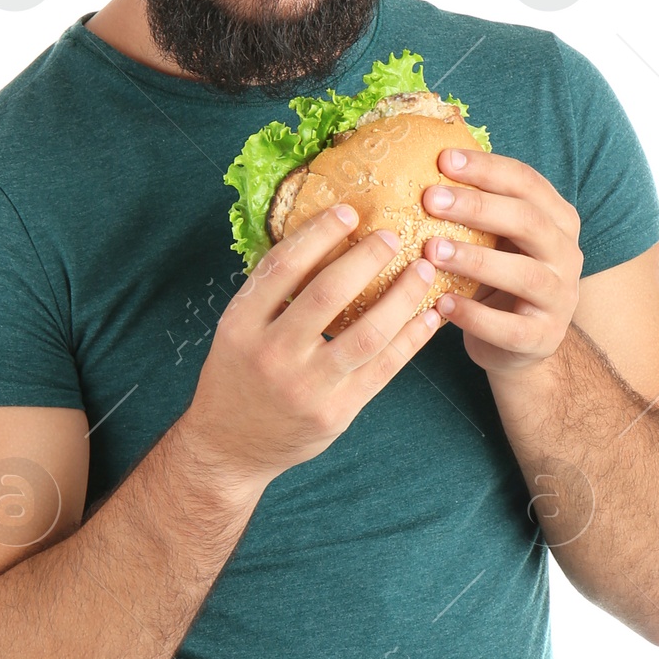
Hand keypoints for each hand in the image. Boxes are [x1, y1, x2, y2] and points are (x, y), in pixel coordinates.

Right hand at [183, 205, 444, 491]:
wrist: (229, 446)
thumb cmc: (237, 376)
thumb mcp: (236, 330)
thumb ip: (270, 293)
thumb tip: (321, 238)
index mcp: (241, 324)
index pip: (282, 267)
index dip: (318, 235)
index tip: (347, 212)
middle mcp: (272, 353)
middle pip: (327, 294)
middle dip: (366, 258)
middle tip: (392, 236)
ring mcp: (307, 386)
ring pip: (367, 333)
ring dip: (402, 296)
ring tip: (423, 270)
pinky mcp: (336, 412)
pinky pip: (384, 368)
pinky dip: (412, 338)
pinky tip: (429, 315)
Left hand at [422, 147, 582, 376]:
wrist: (518, 345)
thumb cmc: (496, 279)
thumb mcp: (493, 238)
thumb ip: (474, 207)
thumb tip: (420, 162)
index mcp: (557, 219)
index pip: (527, 182)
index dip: (487, 169)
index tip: (443, 159)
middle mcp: (567, 254)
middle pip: (528, 221)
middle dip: (478, 206)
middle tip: (430, 199)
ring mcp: (561, 298)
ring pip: (525, 274)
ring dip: (475, 260)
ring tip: (431, 251)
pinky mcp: (544, 338)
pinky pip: (510, 328)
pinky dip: (475, 316)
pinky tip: (441, 303)